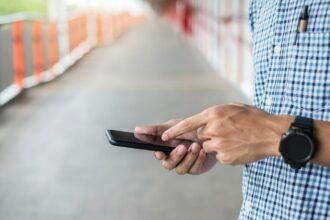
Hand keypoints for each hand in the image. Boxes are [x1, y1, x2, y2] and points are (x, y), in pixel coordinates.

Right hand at [135, 119, 216, 174]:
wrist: (212, 133)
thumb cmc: (191, 129)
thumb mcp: (173, 126)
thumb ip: (156, 129)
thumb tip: (137, 129)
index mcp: (166, 148)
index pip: (157, 154)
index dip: (157, 155)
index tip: (159, 152)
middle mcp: (174, 158)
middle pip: (168, 164)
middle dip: (175, 157)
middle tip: (183, 147)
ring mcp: (185, 164)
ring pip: (180, 169)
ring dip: (188, 158)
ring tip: (196, 146)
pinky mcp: (196, 169)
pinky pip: (194, 170)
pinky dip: (198, 160)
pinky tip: (202, 151)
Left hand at [162, 104, 292, 164]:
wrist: (272, 134)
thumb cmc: (254, 118)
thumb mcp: (233, 107)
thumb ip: (215, 114)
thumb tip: (204, 122)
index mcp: (214, 114)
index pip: (187, 124)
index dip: (174, 131)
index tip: (164, 137)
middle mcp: (213, 129)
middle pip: (199, 136)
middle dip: (208, 135)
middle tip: (225, 132)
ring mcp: (218, 145)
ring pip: (208, 147)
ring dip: (216, 144)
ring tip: (233, 139)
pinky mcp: (224, 157)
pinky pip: (218, 156)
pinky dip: (225, 153)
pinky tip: (237, 147)